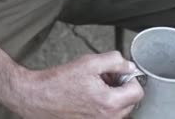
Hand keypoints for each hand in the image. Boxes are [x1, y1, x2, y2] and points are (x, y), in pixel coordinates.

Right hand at [12, 51, 143, 118]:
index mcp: (110, 103)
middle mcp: (107, 118)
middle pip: (130, 101)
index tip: (117, 72)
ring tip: (93, 85)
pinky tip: (88, 94)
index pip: (138, 91)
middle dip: (120, 86)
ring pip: (118, 108)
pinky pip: (106, 114)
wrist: (37, 97)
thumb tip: (130, 66)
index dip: (129, 77)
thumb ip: (115, 61)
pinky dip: (102, 103)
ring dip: (111, 94)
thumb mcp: (90, 62)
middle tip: (103, 76)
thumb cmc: (59, 82)